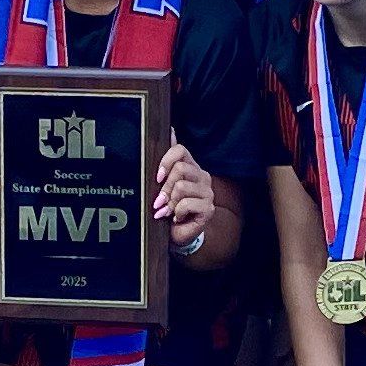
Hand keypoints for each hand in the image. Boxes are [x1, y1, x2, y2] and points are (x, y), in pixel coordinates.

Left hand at [153, 141, 213, 258]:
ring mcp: (208, 192)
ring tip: (168, 211)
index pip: (180, 150)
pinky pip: (186, 204)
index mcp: (191, 167)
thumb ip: (167, 160)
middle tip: (159, 202)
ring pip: (182, 186)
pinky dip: (177, 213)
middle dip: (165, 188)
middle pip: (180, 169)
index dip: (165, 161)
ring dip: (170, 202)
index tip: (157, 177)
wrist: (177, 234)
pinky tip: (177, 218)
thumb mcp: (163, 184)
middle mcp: (202, 176)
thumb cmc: (168, 208)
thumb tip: (170, 130)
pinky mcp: (208, 208)